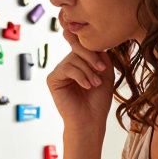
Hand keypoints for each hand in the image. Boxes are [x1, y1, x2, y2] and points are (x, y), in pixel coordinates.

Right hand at [47, 10, 113, 134]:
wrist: (90, 119)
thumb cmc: (98, 99)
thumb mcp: (105, 72)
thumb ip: (100, 54)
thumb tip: (93, 39)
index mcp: (80, 62)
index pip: (82, 45)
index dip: (87, 42)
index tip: (97, 41)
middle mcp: (68, 64)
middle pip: (78, 48)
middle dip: (92, 57)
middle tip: (102, 69)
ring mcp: (59, 71)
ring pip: (73, 58)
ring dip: (88, 71)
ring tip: (95, 84)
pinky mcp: (52, 79)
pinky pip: (67, 68)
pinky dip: (80, 76)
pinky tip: (86, 86)